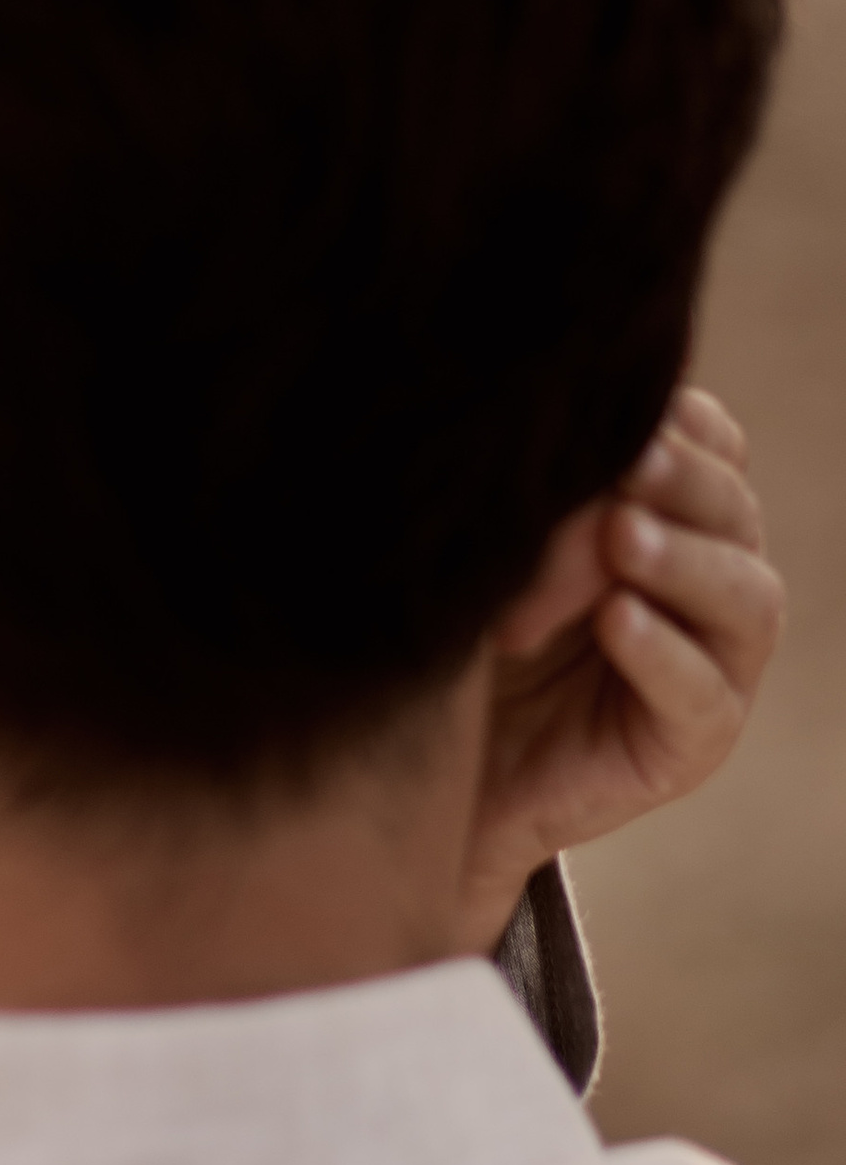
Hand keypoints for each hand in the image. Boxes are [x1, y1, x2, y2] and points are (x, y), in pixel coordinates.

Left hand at [463, 386, 783, 942]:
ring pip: (745, 596)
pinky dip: (663, 652)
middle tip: (625, 461)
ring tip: (621, 537)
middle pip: (732, 510)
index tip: (615, 409)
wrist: (419, 755)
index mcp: (671, 513)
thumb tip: (568, 449)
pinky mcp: (694, 741)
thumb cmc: (455, 627)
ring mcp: (715, 663)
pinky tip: (616, 621)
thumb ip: (544, 501)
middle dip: (679, 480)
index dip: (678, 423)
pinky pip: (703, 693)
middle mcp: (708, 579)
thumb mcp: (495, 548)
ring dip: (684, 560)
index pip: (711, 446)